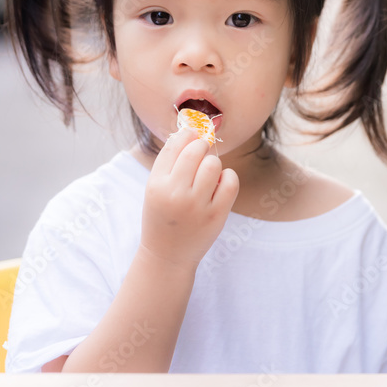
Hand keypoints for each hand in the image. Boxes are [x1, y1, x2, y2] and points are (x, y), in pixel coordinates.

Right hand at [139, 127, 239, 268]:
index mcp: (156, 184)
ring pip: (214, 164)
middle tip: (202, 153)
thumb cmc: (163, 215)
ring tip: (209, 174)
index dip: (187, 134)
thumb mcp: (156, 188)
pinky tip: (220, 184)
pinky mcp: (216, 216)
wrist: (167, 255)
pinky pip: (230, 182)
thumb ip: (170, 162)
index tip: (194, 133)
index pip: (174, 146)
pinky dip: (228, 178)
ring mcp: (197, 206)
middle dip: (202, 147)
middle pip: (196, 151)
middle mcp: (175, 194)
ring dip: (214, 164)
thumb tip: (192, 130)